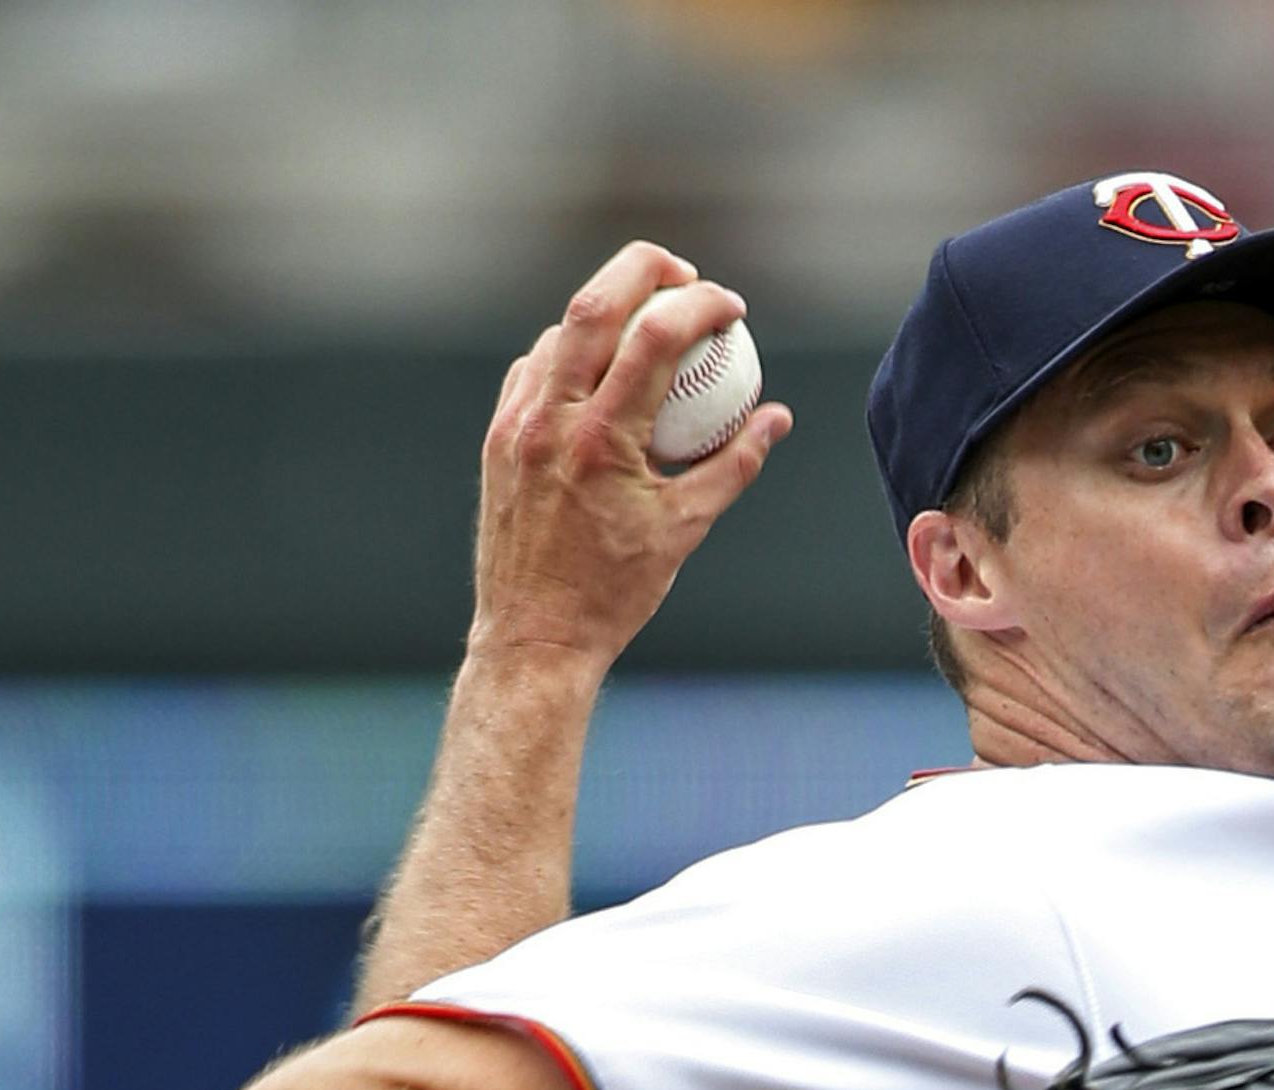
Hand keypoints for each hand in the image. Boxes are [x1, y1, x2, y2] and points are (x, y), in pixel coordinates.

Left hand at [470, 241, 794, 668]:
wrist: (535, 637)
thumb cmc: (614, 593)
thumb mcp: (684, 531)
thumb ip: (734, 466)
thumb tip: (775, 418)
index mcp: (603, 442)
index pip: (656, 337)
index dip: (701, 305)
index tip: (731, 308)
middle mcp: (552, 420)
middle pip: (595, 303)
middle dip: (644, 268)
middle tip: (682, 276)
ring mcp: (517, 425)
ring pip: (561, 333)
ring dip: (606, 315)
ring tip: (644, 327)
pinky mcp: (498, 438)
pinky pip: (534, 371)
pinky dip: (570, 357)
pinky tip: (598, 374)